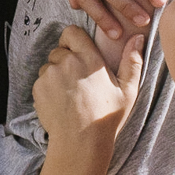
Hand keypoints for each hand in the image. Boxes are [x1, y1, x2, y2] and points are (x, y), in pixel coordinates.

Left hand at [33, 25, 142, 156]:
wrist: (80, 142)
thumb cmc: (106, 117)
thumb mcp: (127, 91)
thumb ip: (132, 61)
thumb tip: (137, 37)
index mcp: (89, 59)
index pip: (71, 32)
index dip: (73, 40)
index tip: (79, 52)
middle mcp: (67, 62)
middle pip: (59, 51)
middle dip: (66, 61)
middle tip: (78, 81)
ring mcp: (50, 75)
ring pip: (48, 66)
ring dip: (56, 75)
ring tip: (69, 95)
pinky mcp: (38, 88)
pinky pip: (40, 81)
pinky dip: (47, 88)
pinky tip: (61, 103)